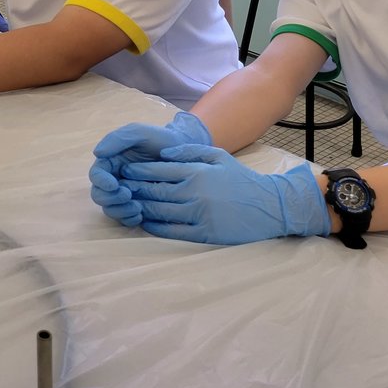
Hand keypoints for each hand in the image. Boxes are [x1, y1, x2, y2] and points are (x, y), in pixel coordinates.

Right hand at [89, 112, 211, 226]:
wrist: (185, 153)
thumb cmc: (161, 139)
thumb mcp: (140, 132)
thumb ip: (117, 139)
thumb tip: (97, 153)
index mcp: (111, 162)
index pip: (96, 175)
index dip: (101, 182)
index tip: (114, 184)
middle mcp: (115, 179)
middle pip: (99, 195)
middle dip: (110, 199)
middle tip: (128, 195)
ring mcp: (126, 194)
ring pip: (111, 209)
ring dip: (120, 211)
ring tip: (137, 208)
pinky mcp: (138, 206)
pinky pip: (126, 218)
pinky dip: (129, 219)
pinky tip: (140, 216)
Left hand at [122, 145, 330, 245]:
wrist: (270, 206)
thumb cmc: (241, 179)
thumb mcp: (218, 156)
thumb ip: (189, 152)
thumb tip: (164, 154)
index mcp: (196, 172)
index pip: (158, 170)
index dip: (138, 170)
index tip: (125, 170)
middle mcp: (194, 192)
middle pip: (154, 191)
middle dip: (133, 188)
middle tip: (118, 188)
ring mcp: (198, 214)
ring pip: (159, 211)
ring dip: (140, 207)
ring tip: (127, 204)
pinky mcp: (204, 234)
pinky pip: (171, 231)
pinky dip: (154, 227)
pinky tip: (145, 222)